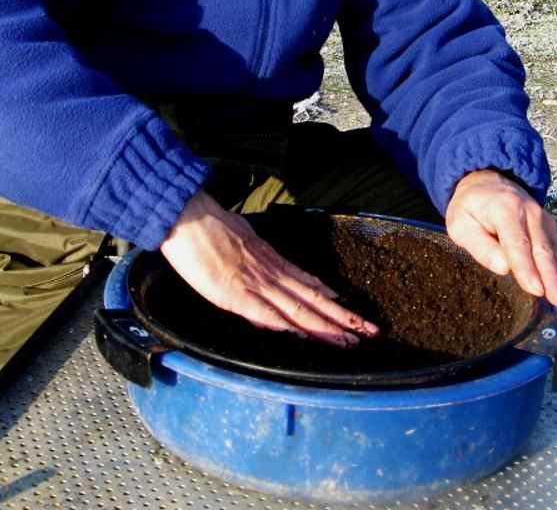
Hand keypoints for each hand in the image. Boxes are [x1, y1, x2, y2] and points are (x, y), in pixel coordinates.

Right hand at [159, 191, 378, 345]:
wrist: (188, 217)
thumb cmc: (209, 229)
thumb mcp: (244, 241)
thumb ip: (258, 261)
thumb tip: (269, 275)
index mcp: (272, 261)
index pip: (309, 284)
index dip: (331, 299)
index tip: (351, 310)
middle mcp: (271, 273)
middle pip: (313, 298)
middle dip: (342, 317)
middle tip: (369, 331)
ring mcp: (256, 283)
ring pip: (298, 308)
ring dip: (325, 326)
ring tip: (349, 339)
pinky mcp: (236, 293)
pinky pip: (264, 312)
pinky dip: (284, 323)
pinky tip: (301, 334)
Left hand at [445, 170, 556, 306]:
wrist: (488, 182)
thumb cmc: (471, 208)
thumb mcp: (461, 223)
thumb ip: (480, 246)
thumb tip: (503, 267)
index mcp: (505, 209)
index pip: (517, 243)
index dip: (527, 268)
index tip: (535, 289)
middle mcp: (530, 212)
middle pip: (542, 249)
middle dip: (552, 277)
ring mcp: (544, 219)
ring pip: (555, 252)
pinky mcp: (550, 228)